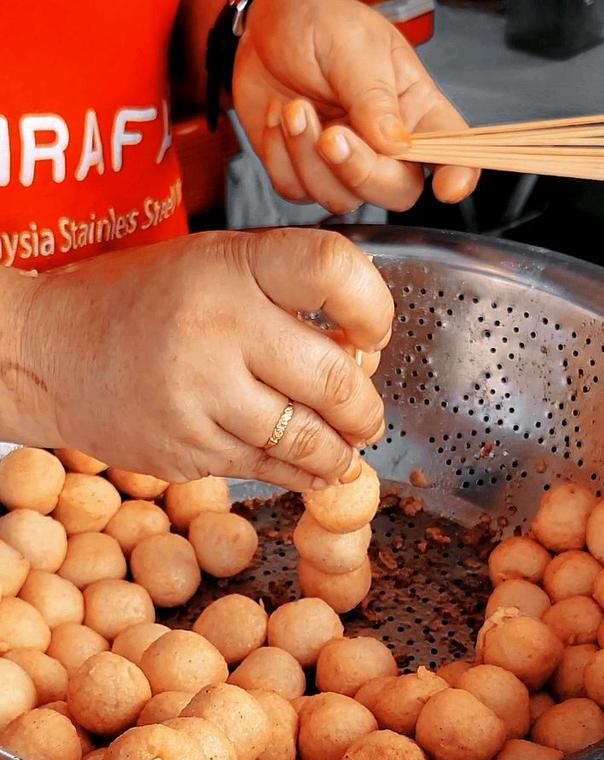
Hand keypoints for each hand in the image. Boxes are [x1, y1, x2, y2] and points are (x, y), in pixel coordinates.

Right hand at [19, 229, 391, 489]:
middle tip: (367, 415)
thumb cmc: (139, 301)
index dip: (373, 308)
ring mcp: (199, 396)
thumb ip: (282, 294)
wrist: (51, 350)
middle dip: (365, 408)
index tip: (373, 334)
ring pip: (306, 439)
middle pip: (333, 378)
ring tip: (346, 449)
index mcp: (230, 266)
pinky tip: (309, 467)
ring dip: (340, 452)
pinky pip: (266, 468)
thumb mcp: (210, 264)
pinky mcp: (186, 449)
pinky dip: (299, 472)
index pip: (333, 271)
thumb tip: (361, 352)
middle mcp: (217, 328)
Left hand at [233, 0, 478, 214]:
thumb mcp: (354, 47)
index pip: (453, 151)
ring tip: (295, 108)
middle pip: (396, 191)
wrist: (268, 23)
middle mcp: (386, 145)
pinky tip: (281, 118)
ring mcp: (346, 164)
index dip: (458, 175)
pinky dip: (281, 157)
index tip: (448, 188)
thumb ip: (375, 99)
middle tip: (332, 135)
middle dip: (360, 171)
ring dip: (309, 158)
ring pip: (342, 199)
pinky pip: (297, 191)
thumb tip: (395, 145)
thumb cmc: (322, 21)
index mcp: (416, 109)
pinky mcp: (307, 173)